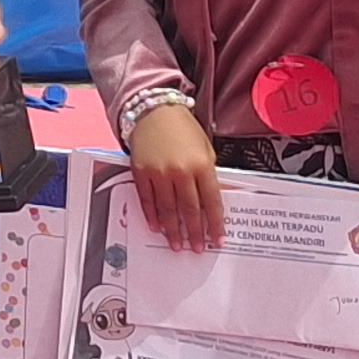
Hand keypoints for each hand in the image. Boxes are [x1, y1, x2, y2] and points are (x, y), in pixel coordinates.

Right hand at [127, 103, 224, 249]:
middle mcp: (181, 171)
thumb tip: (213, 202)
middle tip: (197, 248)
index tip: (217, 239)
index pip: (211, 202)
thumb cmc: (183, 128)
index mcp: (202, 165)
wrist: (155, 110)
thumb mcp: (206, 149)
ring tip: (177, 244)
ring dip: (173, 231)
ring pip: (167, 210)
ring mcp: (159, 173)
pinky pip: (147, 200)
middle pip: (189, 210)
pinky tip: (157, 227)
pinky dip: (152, 216)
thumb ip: (209, 175)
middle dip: (195, 233)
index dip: (215, 224)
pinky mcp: (141, 173)